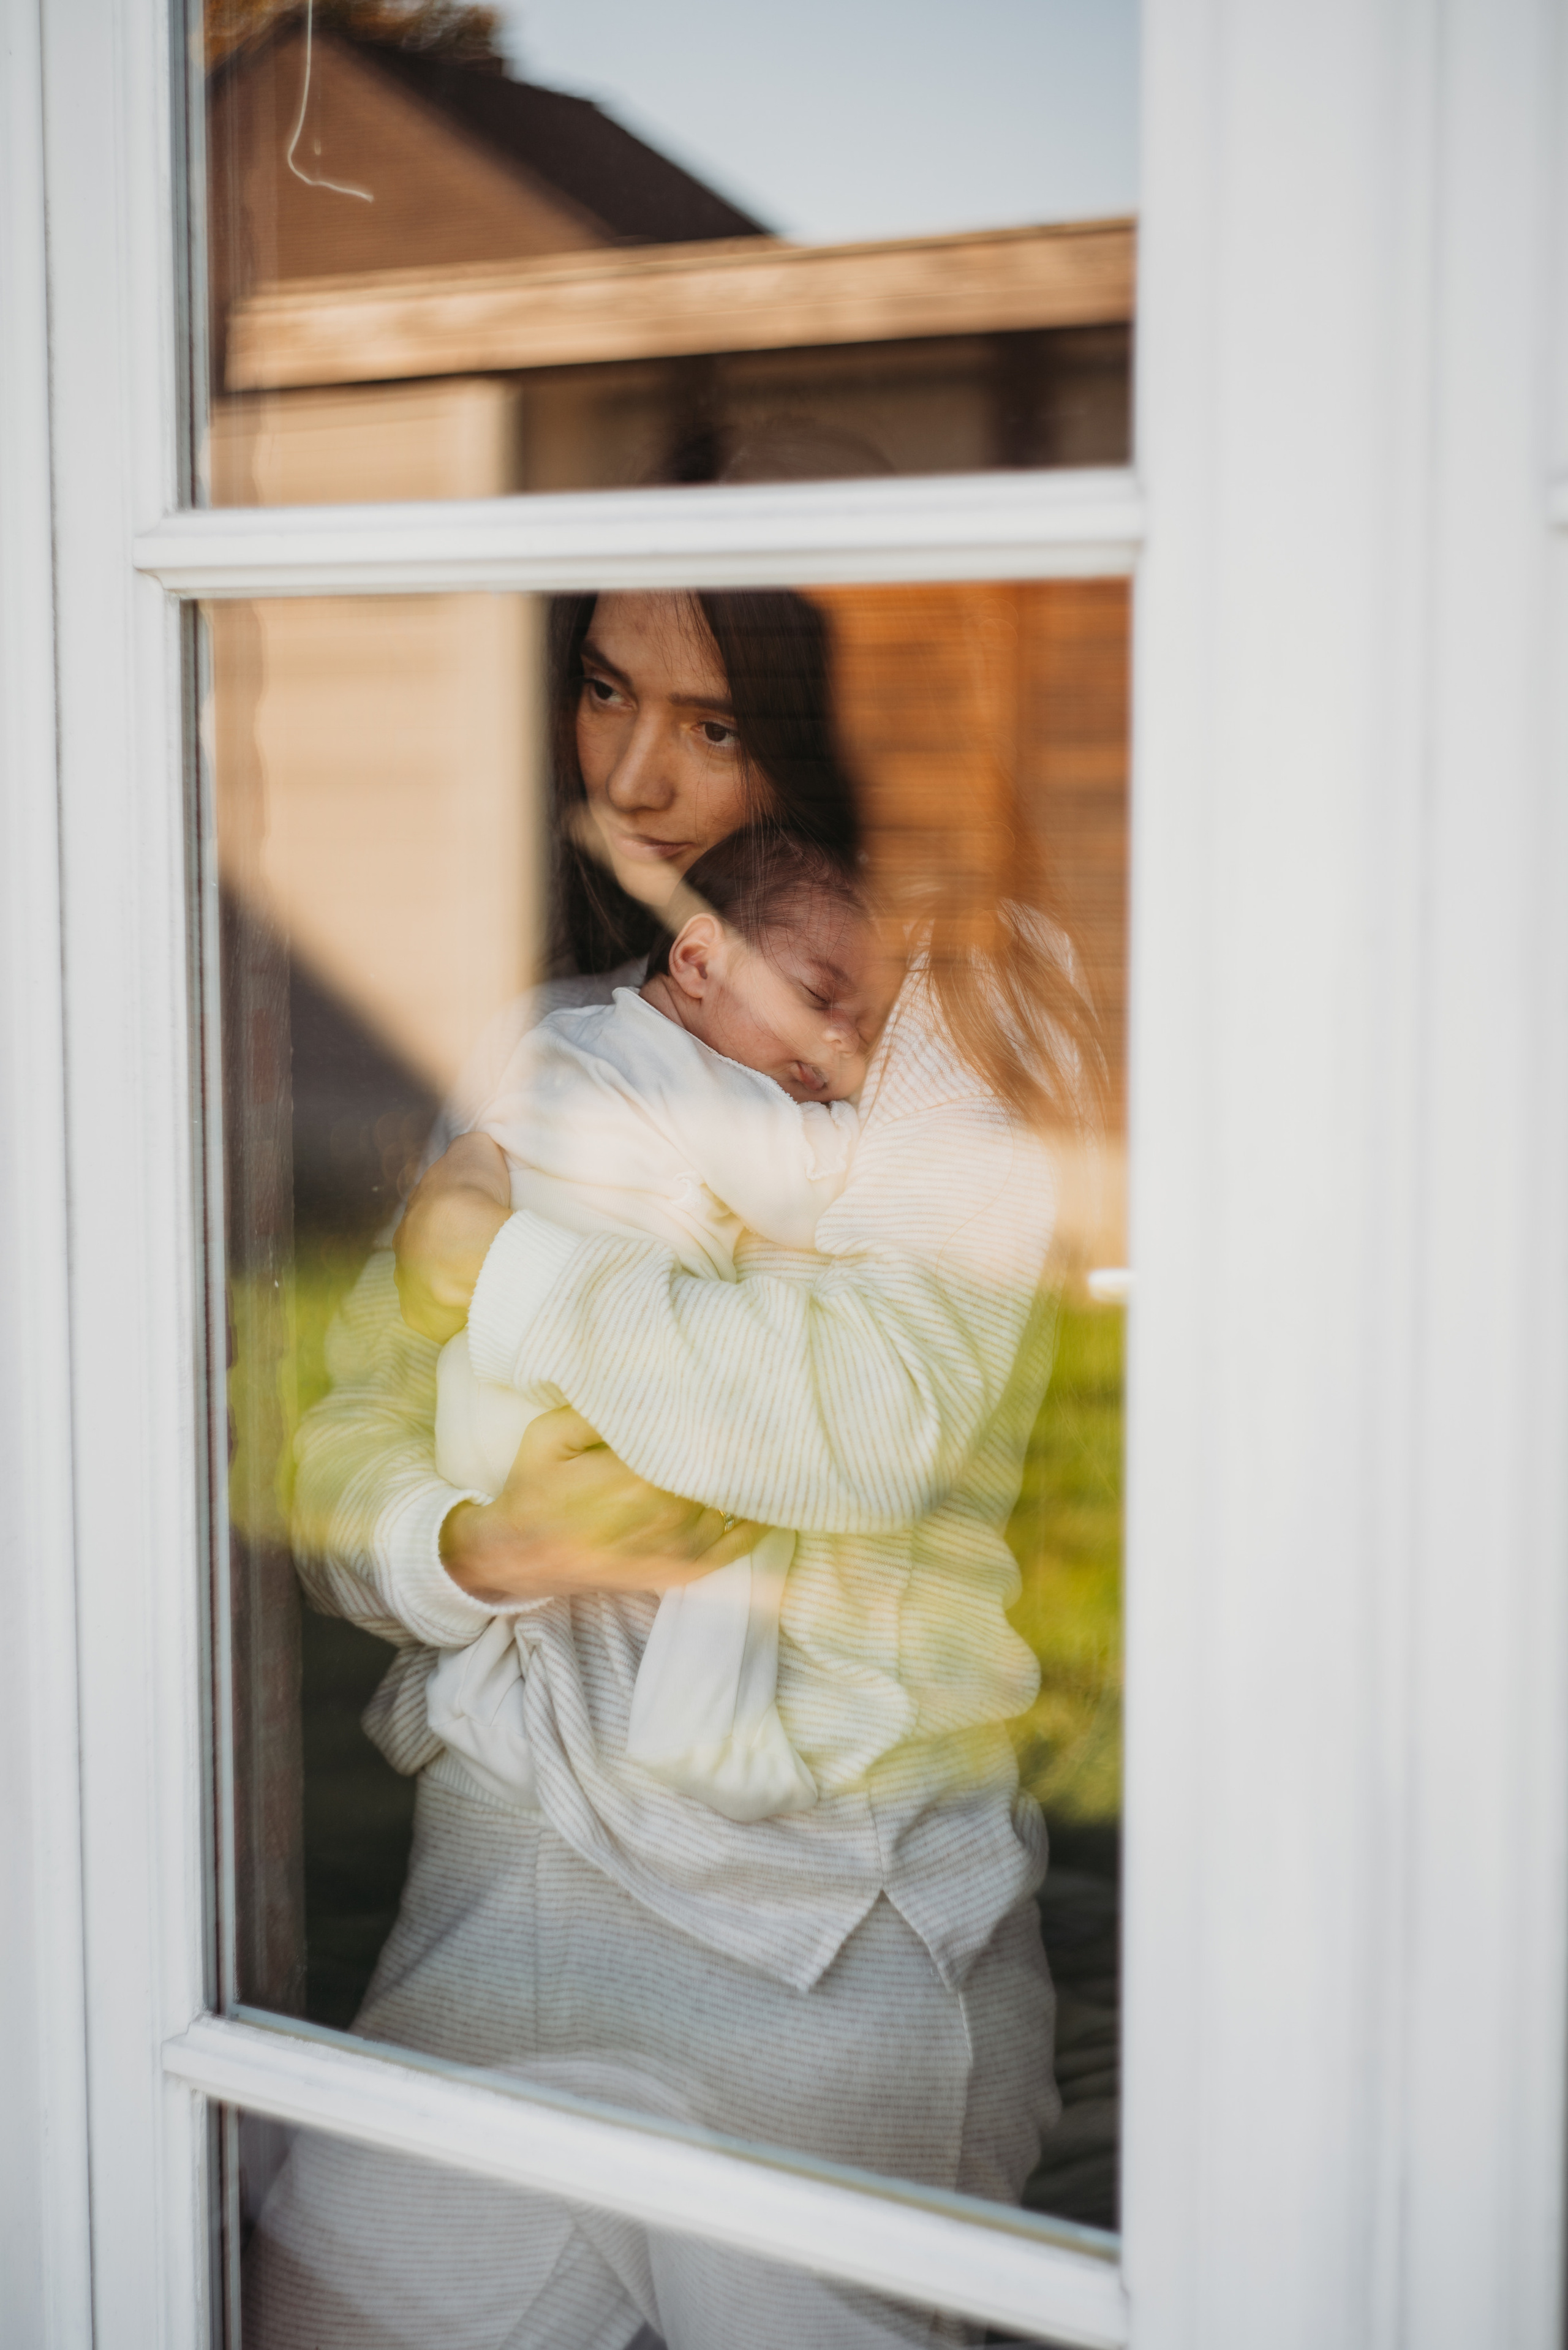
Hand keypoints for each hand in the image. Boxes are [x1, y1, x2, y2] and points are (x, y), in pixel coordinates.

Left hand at [396, 1133, 511, 1342]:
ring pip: (429, 1287)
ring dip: (450, 1287)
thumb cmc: (471, 1193)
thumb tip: (473, 1149)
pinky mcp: (421, 1318)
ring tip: (482, 1286)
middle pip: (426, 1254)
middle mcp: (403, 1249)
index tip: (478, 1227)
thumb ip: (470, 1151)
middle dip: (449, 1256)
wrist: (466, 1239)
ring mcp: (408, 1285)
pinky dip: (455, 1317)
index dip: (457, 1221)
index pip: (432, 1218)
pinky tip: (476, 1312)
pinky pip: (439, 1320)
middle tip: (481, 1259)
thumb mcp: (475, 1150)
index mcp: (414, 1212)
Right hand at [440, 1405, 764, 1603]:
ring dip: (748, 1474)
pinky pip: (736, 1546)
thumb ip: (598, 1410)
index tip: (738, 1387)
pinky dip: (758, 1522)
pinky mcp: (683, 1570)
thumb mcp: (549, 1435)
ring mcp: (678, 1547)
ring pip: (734, 1500)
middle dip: (738, 1438)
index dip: (719, 1412)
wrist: (521, 1556)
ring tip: (771, 1440)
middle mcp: (667, 1515)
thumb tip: (648, 1385)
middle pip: (723, 1466)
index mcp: (636, 1478)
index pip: (698, 1436)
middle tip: (764, 1405)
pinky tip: (773, 1496)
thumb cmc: (536, 1489)